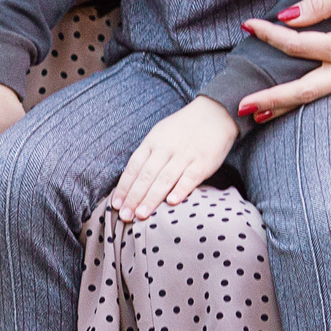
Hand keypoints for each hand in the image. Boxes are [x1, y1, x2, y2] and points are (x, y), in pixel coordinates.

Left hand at [110, 97, 238, 224]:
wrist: (214, 114)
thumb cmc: (183, 129)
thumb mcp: (159, 134)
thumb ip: (147, 155)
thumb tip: (130, 182)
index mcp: (152, 142)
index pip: (134, 167)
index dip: (124, 187)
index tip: (116, 204)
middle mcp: (166, 148)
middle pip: (146, 175)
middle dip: (134, 197)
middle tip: (125, 216)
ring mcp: (185, 155)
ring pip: (165, 179)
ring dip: (152, 198)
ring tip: (141, 215)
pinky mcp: (203, 162)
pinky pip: (190, 178)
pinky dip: (180, 190)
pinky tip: (171, 203)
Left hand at [234, 0, 330, 122]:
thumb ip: (320, 3)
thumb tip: (287, 17)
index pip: (298, 45)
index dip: (270, 35)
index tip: (248, 25)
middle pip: (303, 90)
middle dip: (270, 99)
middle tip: (240, 106)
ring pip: (314, 98)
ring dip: (283, 107)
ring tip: (254, 115)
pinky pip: (326, 92)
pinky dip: (302, 99)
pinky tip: (284, 103)